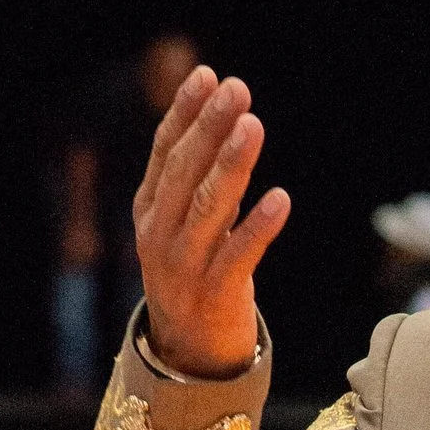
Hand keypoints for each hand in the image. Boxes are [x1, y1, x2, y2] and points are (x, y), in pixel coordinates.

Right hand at [132, 68, 289, 376]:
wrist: (189, 354)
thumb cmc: (194, 275)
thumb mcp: (181, 226)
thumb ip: (193, 182)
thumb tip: (218, 121)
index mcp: (149, 211)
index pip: (164, 152)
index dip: (184, 113)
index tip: (207, 75)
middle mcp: (159, 234)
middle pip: (185, 172)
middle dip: (209, 127)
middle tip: (236, 88)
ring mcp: (184, 266)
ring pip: (208, 207)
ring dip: (231, 164)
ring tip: (252, 126)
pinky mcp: (216, 294)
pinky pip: (239, 255)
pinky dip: (259, 226)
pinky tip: (281, 198)